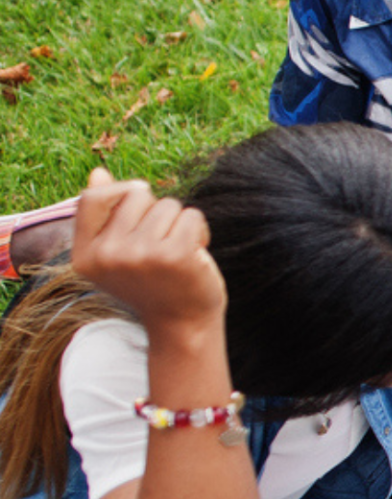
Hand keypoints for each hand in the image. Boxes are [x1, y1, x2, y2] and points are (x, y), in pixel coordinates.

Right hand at [69, 168, 224, 329]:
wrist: (182, 325)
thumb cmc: (153, 283)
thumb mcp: (119, 253)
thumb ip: (106, 215)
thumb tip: (98, 173)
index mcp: (85, 255)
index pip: (92, 197)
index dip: (120, 194)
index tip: (139, 213)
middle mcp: (107, 255)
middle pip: (136, 195)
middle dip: (156, 211)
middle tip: (161, 244)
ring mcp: (139, 254)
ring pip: (168, 205)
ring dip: (179, 224)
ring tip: (177, 253)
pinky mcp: (173, 254)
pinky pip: (191, 215)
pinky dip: (199, 231)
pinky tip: (194, 255)